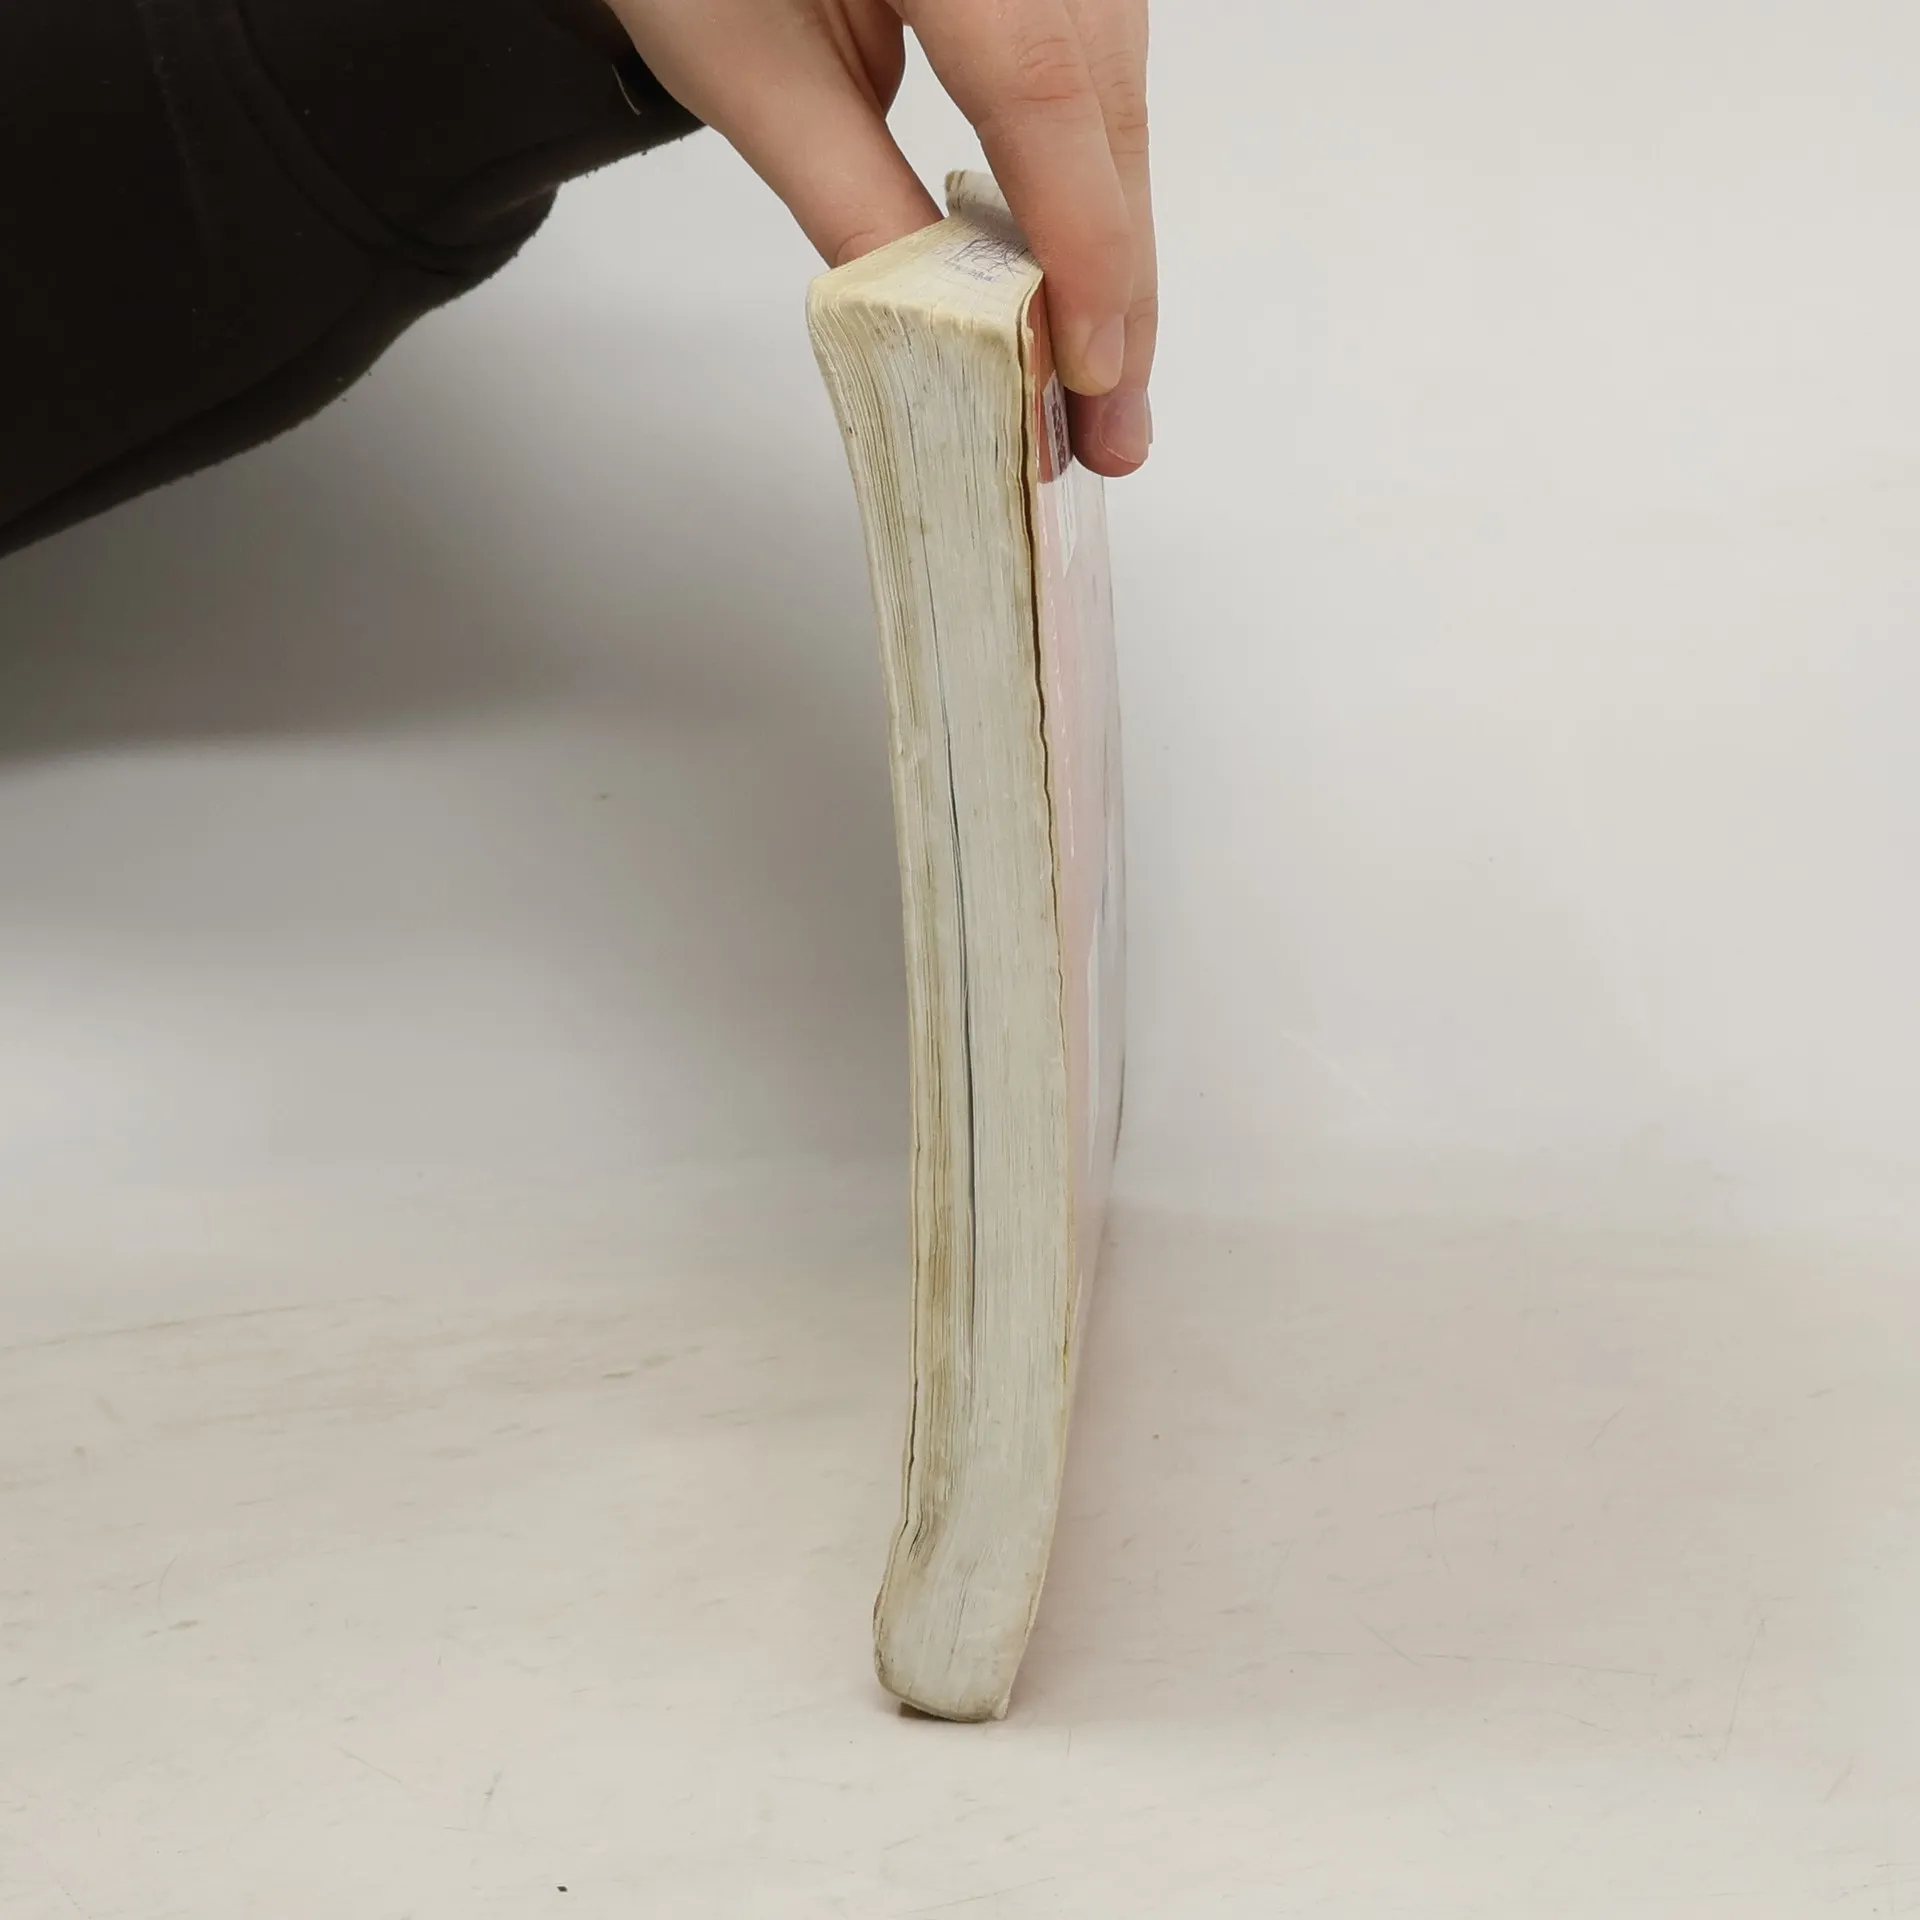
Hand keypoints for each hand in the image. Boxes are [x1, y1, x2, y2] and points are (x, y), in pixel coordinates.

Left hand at [603, 0, 1155, 475]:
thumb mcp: (745, 69)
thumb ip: (849, 195)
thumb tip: (946, 332)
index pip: (1034, 83)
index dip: (1075, 236)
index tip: (1084, 366)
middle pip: (1103, 99)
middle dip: (1118, 279)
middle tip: (1113, 426)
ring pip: (1120, 93)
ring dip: (1119, 245)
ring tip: (1104, 378)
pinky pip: (1100, 73)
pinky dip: (1095, 185)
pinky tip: (1085, 279)